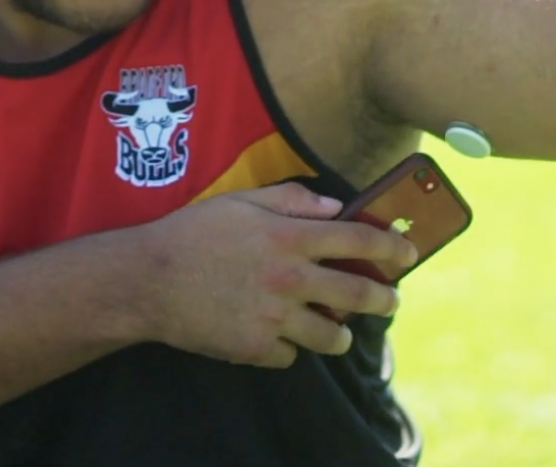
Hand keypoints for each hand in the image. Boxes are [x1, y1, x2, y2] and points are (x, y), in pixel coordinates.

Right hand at [132, 182, 417, 368]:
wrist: (148, 280)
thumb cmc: (192, 233)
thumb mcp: (241, 201)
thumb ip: (292, 200)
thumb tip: (334, 205)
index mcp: (289, 238)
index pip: (359, 241)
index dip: (391, 247)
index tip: (408, 253)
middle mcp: (289, 279)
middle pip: (357, 295)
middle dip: (382, 299)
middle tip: (389, 300)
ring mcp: (274, 318)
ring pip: (331, 337)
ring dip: (340, 335)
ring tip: (338, 331)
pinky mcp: (256, 348)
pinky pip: (290, 356)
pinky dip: (289, 348)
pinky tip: (279, 336)